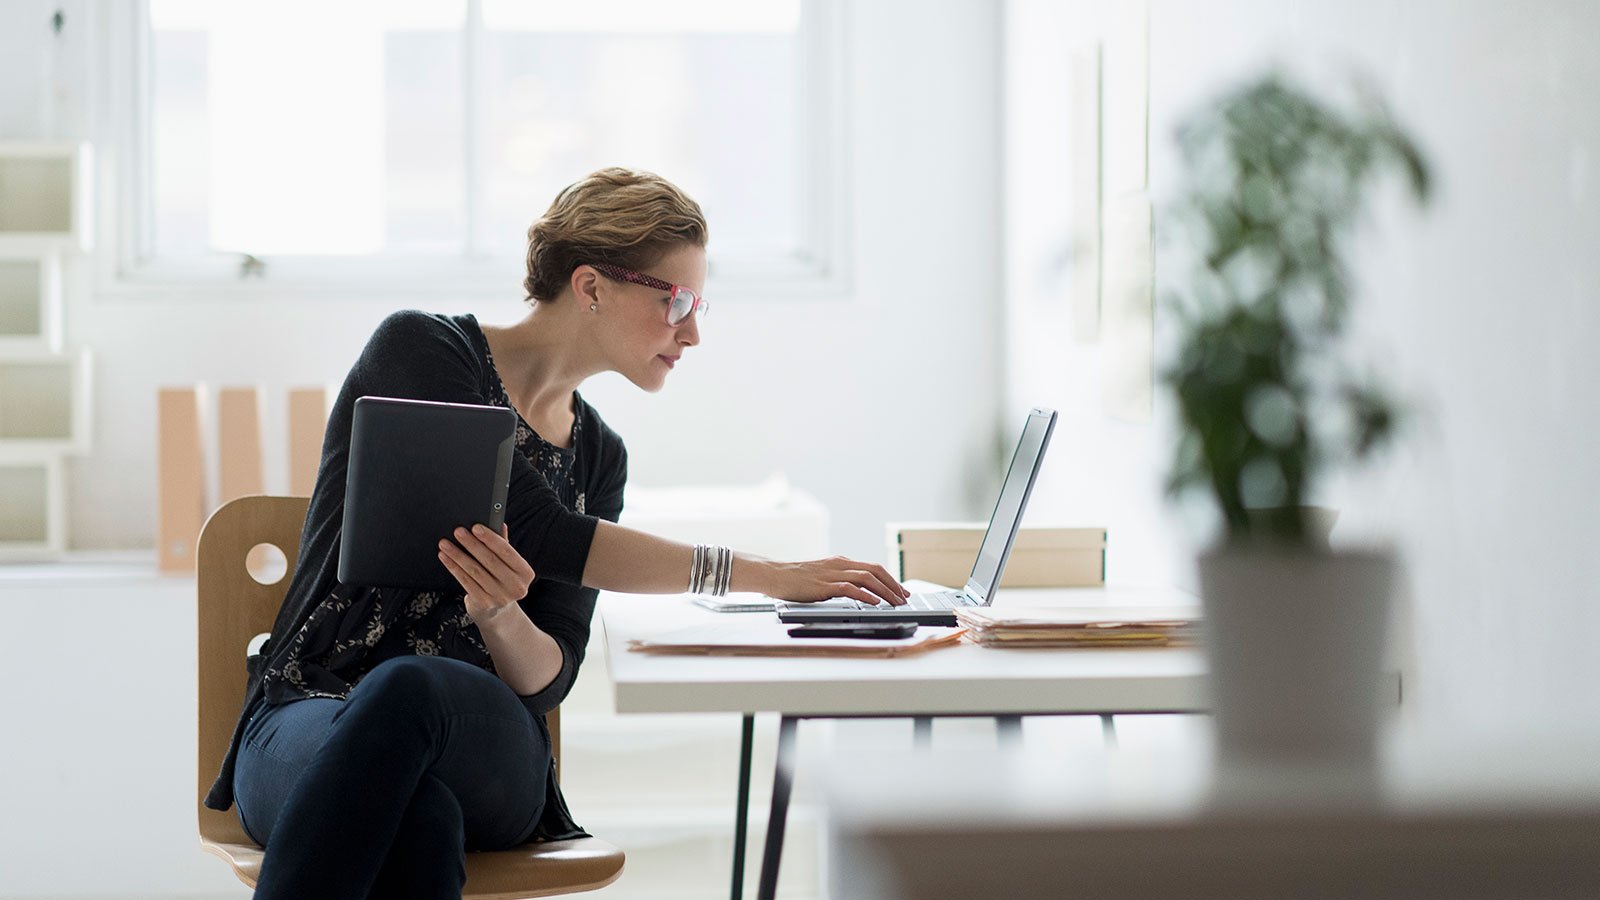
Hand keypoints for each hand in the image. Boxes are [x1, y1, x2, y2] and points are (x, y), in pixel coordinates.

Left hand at [438, 524, 535, 625]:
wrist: (498, 610)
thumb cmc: (502, 579)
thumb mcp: (508, 564)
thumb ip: (503, 544)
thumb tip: (499, 523)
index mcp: (525, 573)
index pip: (507, 552)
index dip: (491, 539)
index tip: (476, 527)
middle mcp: (515, 586)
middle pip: (489, 561)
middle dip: (471, 544)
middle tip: (458, 531)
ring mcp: (499, 597)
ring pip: (475, 570)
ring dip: (458, 555)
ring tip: (445, 543)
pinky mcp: (484, 603)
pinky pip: (465, 581)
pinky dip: (453, 567)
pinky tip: (445, 557)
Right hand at [760, 556, 910, 605]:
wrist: (774, 575)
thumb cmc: (796, 579)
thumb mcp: (823, 576)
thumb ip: (840, 581)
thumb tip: (859, 593)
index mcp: (841, 562)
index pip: (873, 568)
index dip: (891, 579)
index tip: (901, 591)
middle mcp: (840, 564)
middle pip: (875, 570)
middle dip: (893, 585)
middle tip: (905, 598)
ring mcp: (832, 574)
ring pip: (866, 578)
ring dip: (884, 591)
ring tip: (895, 603)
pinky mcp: (823, 585)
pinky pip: (849, 588)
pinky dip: (865, 595)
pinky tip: (874, 603)